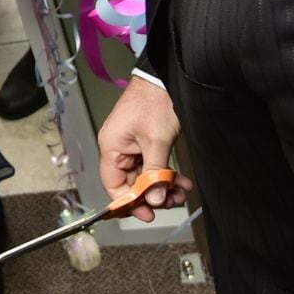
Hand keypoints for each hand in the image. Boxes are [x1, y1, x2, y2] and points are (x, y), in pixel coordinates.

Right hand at [96, 77, 193, 221]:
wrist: (165, 78)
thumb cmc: (156, 103)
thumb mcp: (157, 142)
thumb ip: (154, 173)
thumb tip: (153, 199)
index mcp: (111, 147)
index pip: (113, 184)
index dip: (130, 203)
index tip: (148, 215)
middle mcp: (117, 147)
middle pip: (130, 182)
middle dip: (152, 194)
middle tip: (172, 201)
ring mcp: (130, 144)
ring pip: (143, 175)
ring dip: (162, 186)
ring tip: (182, 192)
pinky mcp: (143, 141)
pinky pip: (151, 165)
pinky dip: (165, 174)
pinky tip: (182, 181)